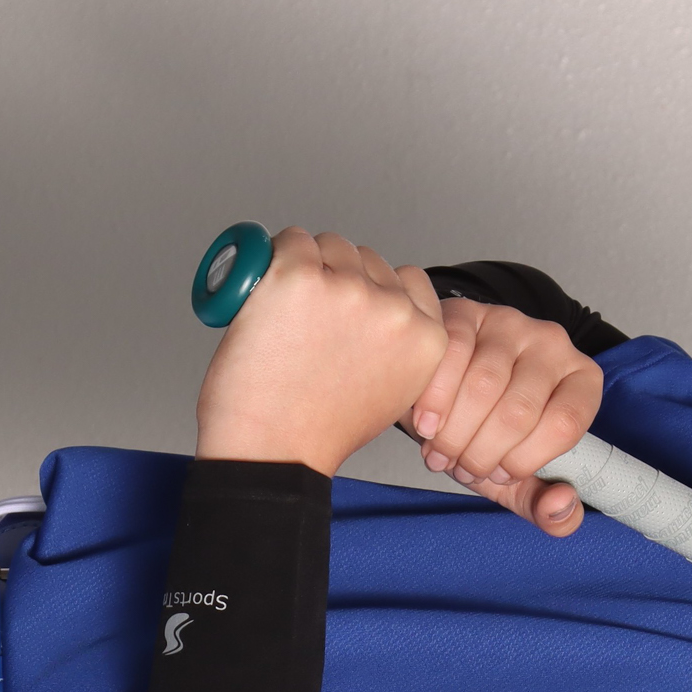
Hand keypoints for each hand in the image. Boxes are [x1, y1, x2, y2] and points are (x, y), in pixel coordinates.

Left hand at [194, 229, 446, 475]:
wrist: (272, 451)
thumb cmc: (317, 431)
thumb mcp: (389, 392)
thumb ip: (393, 346)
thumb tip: (368, 311)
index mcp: (426, 340)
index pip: (410, 281)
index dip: (377, 288)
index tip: (353, 299)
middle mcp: (394, 311)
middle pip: (367, 258)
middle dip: (339, 276)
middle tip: (310, 317)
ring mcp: (348, 289)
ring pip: (329, 244)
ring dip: (307, 263)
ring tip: (286, 311)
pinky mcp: (300, 276)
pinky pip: (289, 240)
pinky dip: (273, 257)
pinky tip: (266, 292)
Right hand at [401, 298, 600, 537]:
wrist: (445, 388)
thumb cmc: (486, 431)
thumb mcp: (515, 474)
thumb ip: (542, 503)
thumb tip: (562, 507)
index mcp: (581, 381)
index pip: (565, 425)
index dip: (523, 461)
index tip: (497, 475)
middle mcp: (554, 344)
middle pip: (519, 411)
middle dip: (481, 454)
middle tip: (460, 468)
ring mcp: (510, 323)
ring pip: (483, 386)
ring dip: (454, 433)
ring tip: (440, 451)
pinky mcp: (468, 312)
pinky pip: (451, 355)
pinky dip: (434, 400)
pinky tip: (425, 424)